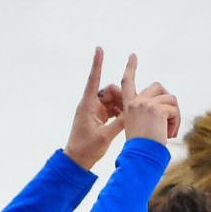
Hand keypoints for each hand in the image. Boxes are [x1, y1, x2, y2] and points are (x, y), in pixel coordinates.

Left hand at [64, 47, 125, 169]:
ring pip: (112, 99)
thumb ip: (120, 123)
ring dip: (121, 105)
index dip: (97, 64)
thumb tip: (134, 111)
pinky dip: (119, 111)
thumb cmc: (86, 151)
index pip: (93, 80)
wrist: (76, 163)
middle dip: (121, 97)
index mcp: (87, 106)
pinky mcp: (98, 118)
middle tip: (128, 109)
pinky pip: (112, 108)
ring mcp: (94, 111)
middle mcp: (90, 105)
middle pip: (109, 91)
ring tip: (126, 117)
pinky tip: (124, 119)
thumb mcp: (105, 137)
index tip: (99, 48)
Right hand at [119, 53, 179, 145]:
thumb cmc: (141, 150)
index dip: (130, 68)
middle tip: (171, 119)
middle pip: (159, 87)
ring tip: (170, 132)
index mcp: (129, 107)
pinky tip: (171, 135)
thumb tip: (168, 105)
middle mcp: (136, 102)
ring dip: (175, 115)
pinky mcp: (157, 109)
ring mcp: (146, 105)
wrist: (140, 158)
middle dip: (168, 101)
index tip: (132, 56)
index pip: (128, 83)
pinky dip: (176, 122)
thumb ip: (149, 114)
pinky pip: (174, 110)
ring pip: (170, 99)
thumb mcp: (140, 129)